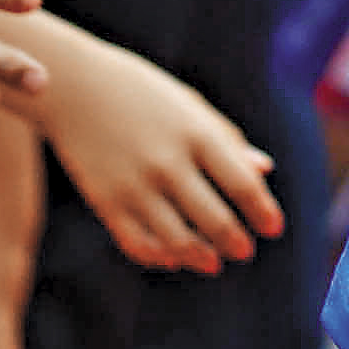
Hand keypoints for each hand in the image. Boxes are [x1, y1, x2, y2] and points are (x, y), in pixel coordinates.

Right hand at [34, 34, 278, 270]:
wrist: (75, 87)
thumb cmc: (143, 94)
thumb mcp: (191, 106)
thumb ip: (227, 140)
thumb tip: (264, 170)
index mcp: (197, 134)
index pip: (241, 184)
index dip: (262, 211)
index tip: (273, 228)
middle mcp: (168, 162)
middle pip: (215, 220)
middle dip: (236, 242)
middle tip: (244, 252)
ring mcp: (135, 185)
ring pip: (178, 242)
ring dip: (201, 258)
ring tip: (212, 261)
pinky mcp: (105, 202)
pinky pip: (138, 244)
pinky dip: (158, 257)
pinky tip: (171, 257)